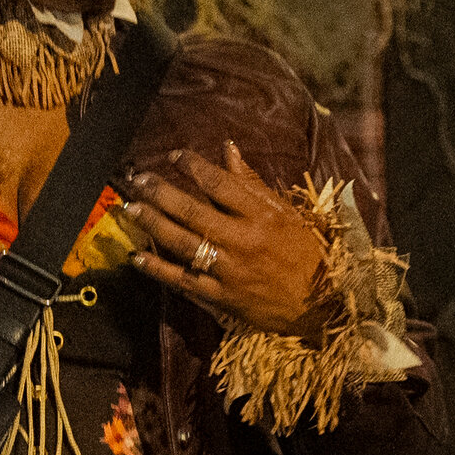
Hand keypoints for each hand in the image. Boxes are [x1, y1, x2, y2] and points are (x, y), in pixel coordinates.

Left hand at [125, 143, 326, 335]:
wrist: (323, 305)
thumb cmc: (307, 254)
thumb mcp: (287, 213)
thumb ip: (253, 183)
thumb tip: (227, 148)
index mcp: (264, 216)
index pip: (221, 184)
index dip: (194, 167)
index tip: (175, 155)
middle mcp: (244, 240)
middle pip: (193, 212)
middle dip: (161, 193)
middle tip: (139, 179)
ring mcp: (231, 271)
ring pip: (183, 244)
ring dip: (153, 224)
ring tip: (131, 208)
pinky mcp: (223, 298)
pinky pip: (184, 281)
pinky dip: (159, 269)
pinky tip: (137, 256)